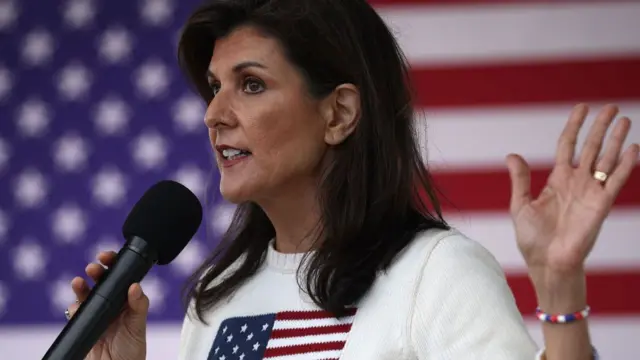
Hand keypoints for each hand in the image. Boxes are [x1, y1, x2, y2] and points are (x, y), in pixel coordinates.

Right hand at [66, 251, 148, 359]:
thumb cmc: (132, 349)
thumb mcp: (138, 325)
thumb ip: (138, 305)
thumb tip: (135, 286)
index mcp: (126, 299)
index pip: (119, 276)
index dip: (113, 263)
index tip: (106, 256)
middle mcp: (111, 303)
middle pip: (100, 281)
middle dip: (95, 271)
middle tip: (93, 268)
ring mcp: (96, 313)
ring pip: (85, 294)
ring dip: (81, 287)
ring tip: (79, 282)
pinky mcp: (84, 324)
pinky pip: (76, 312)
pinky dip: (74, 307)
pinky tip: (76, 307)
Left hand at [506, 104, 637, 282]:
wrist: (547, 263)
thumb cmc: (532, 239)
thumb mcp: (520, 205)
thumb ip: (520, 180)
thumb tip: (512, 155)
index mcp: (557, 180)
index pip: (568, 145)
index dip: (574, 126)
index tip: (582, 108)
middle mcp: (577, 183)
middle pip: (591, 147)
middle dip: (601, 127)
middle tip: (612, 107)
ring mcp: (590, 193)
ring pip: (606, 160)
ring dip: (616, 140)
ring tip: (625, 120)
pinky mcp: (601, 205)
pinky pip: (615, 181)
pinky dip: (625, 165)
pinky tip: (633, 149)